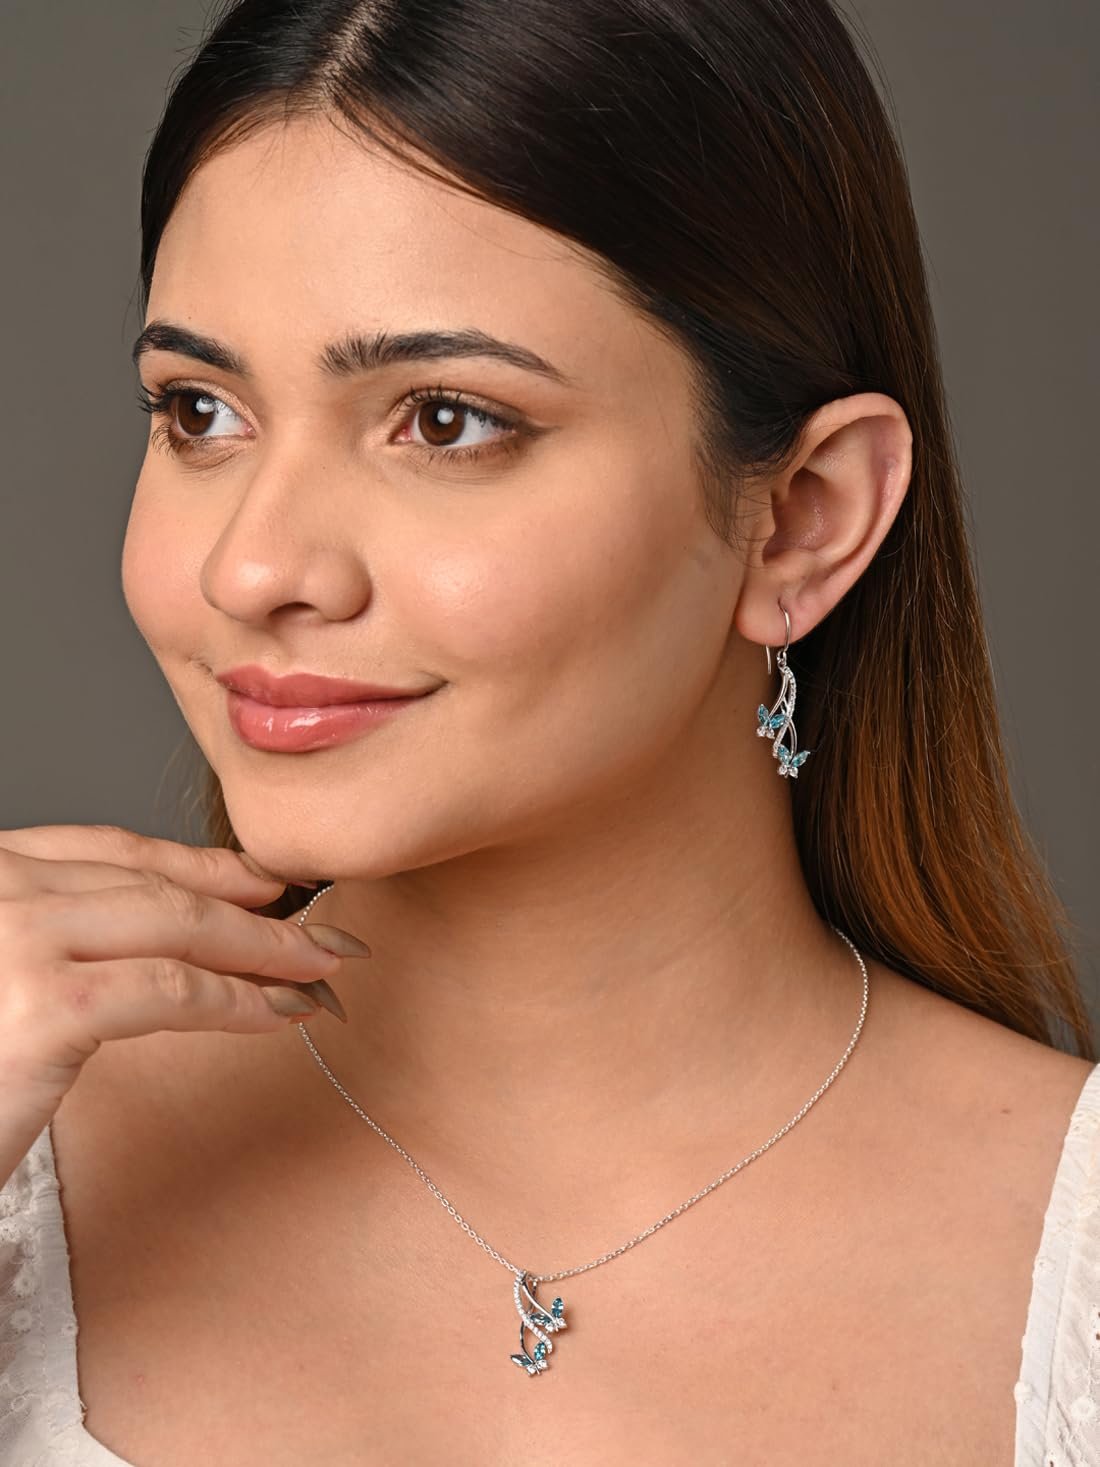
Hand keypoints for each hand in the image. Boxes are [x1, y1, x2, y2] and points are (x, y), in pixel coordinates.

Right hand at [0, 823, 362, 1182]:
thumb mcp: (4, 980)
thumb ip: (59, 942)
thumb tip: (167, 937)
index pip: (107, 850)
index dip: (197, 864)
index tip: (261, 879)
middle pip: (151, 885)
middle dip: (248, 907)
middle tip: (319, 930)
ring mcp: (18, 941)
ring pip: (175, 928)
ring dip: (264, 949)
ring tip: (321, 970)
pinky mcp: (45, 1008)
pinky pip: (173, 990)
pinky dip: (240, 999)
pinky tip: (281, 1011)